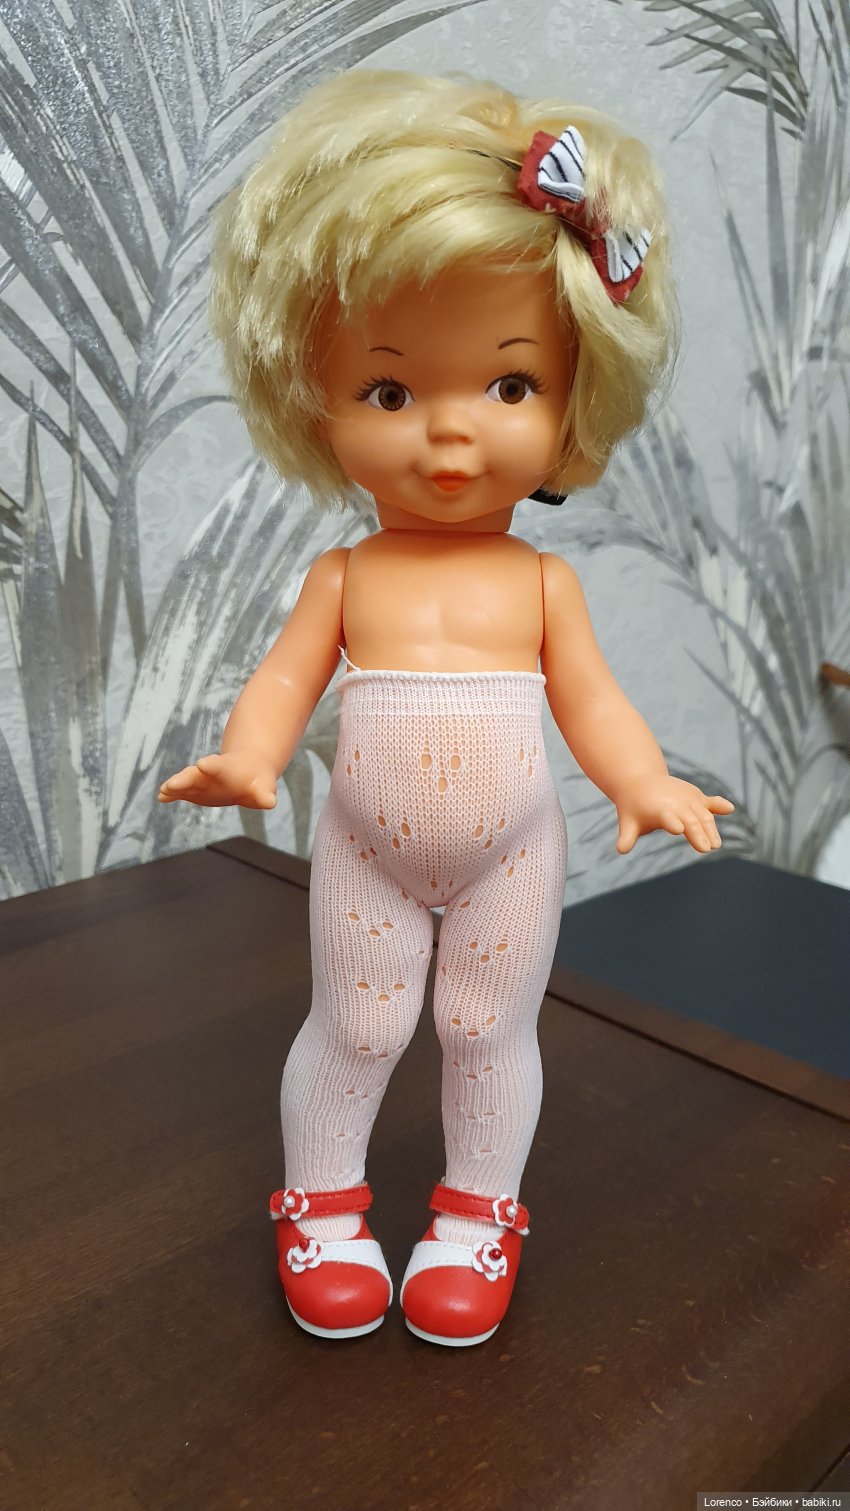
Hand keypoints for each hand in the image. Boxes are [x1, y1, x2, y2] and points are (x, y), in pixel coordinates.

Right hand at [157, 751, 277, 808]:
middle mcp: (209, 773)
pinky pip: (180, 792)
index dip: (211, 765)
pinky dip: (171, 794)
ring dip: (175, 786)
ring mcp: (200, 781)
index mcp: (226, 769)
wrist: (246, 773)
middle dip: (184, 778)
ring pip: (185, 782)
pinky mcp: (193, 790)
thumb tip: (270, 802)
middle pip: (195, 774)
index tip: (203, 763)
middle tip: (172, 784)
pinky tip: (161, 798)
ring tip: (163, 791)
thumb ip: (264, 795)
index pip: (218, 766)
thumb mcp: (263, 788)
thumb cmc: (256, 781)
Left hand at [615, 773, 733, 854]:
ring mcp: (688, 798)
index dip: (672, 822)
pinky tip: (729, 809)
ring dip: (711, 828)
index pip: (667, 817)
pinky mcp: (696, 797)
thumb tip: (620, 850)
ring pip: (703, 815)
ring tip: (715, 844)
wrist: (640, 781)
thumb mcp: (628, 822)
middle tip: (705, 848)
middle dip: (698, 833)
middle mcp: (675, 802)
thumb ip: (627, 837)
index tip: (679, 830)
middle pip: (689, 819)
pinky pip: (710, 801)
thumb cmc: (633, 807)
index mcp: (659, 809)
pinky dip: (719, 804)